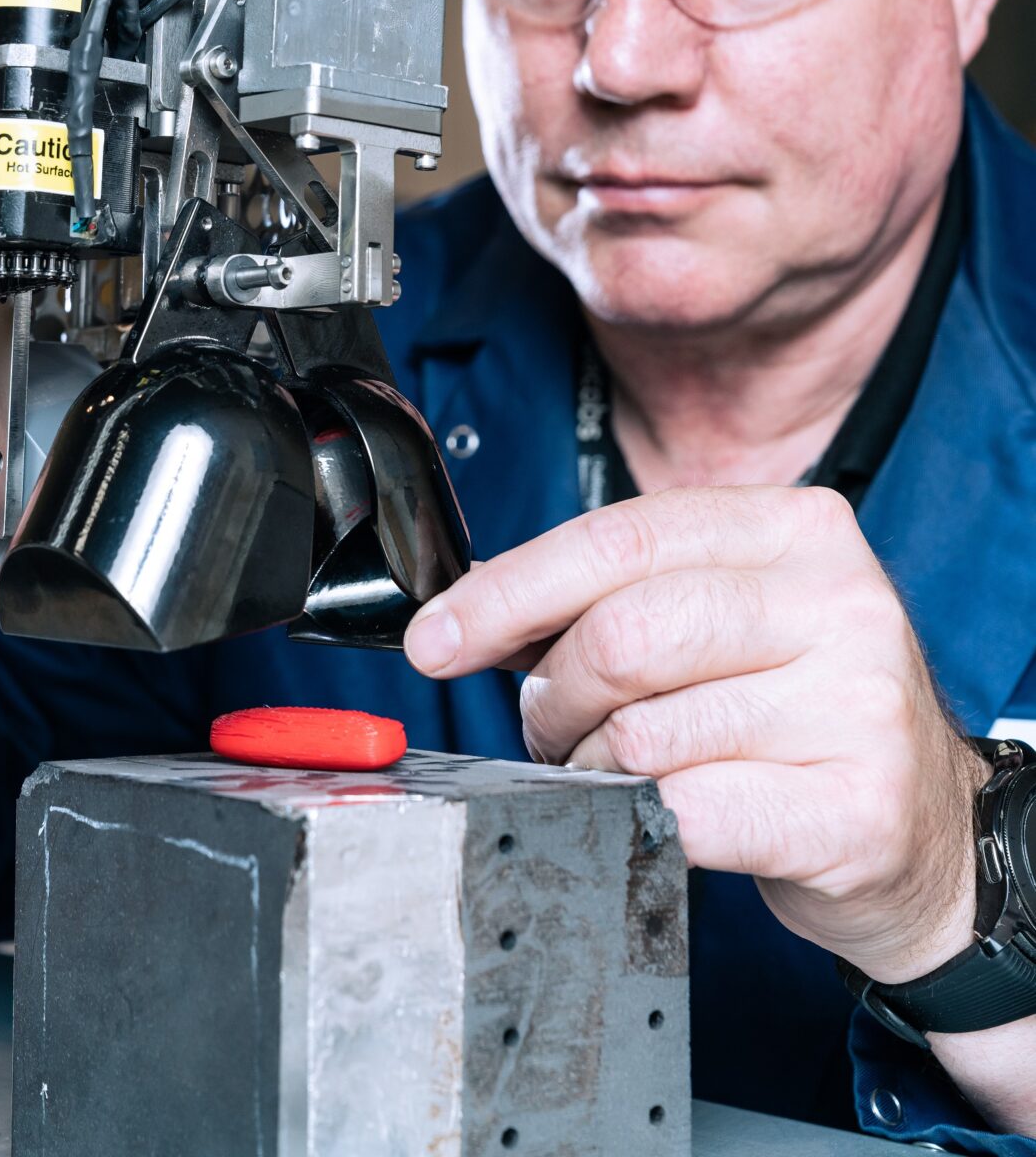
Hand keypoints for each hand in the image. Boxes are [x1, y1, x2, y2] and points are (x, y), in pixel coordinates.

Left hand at [404, 486, 986, 983]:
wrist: (924, 831)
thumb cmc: (795, 714)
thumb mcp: (720, 621)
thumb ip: (612, 598)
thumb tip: (470, 603)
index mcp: (794, 528)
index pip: (618, 540)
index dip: (508, 591)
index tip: (437, 635)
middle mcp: (838, 600)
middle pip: (624, 633)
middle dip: (551, 693)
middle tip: (546, 726)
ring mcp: (857, 702)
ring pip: (646, 730)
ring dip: (593, 765)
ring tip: (613, 770)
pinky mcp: (856, 805)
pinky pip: (690, 811)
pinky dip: (645, 822)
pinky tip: (663, 816)